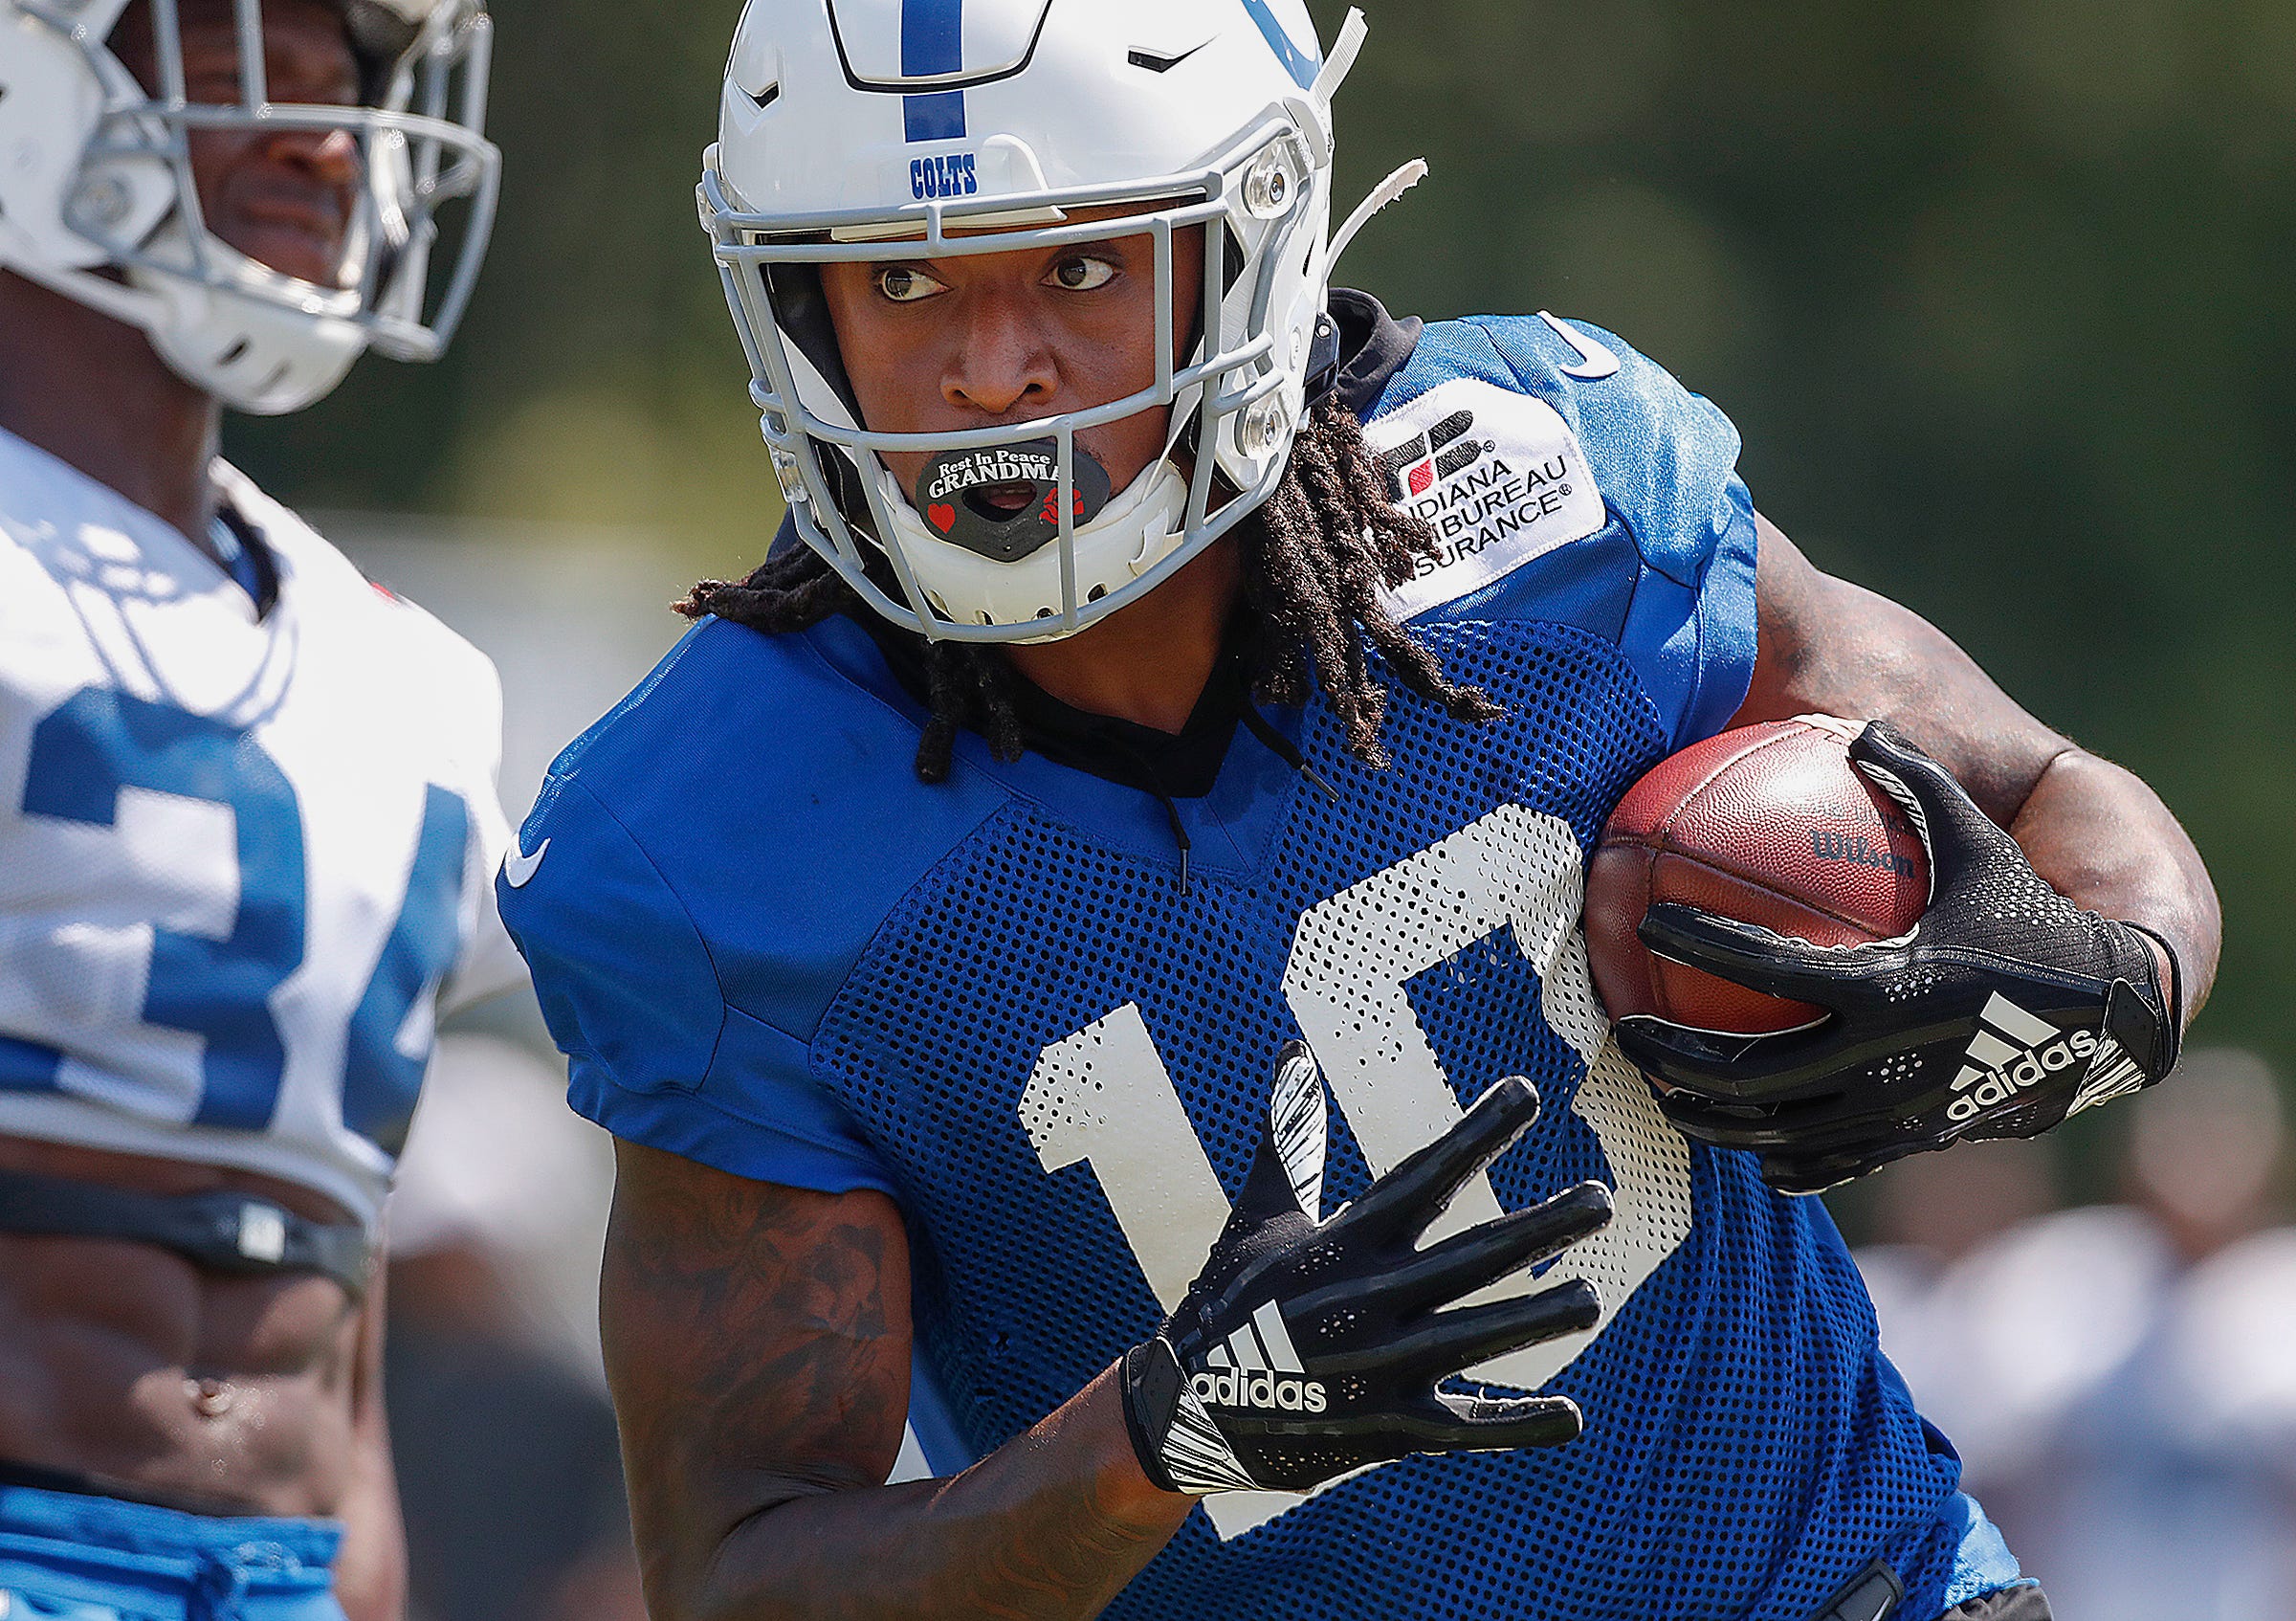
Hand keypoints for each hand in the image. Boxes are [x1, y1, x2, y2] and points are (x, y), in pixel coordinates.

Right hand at [1120, 1044, 1611, 1494]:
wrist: (1187, 1405)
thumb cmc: (1231, 1297)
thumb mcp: (1258, 1214)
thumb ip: (1288, 1135)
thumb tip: (1290, 1051)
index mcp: (1342, 1241)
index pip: (1421, 1177)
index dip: (1475, 1134)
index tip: (1526, 1092)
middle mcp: (1365, 1299)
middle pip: (1468, 1258)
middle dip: (1539, 1230)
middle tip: (1603, 1201)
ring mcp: (1377, 1367)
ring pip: (1472, 1338)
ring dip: (1535, 1318)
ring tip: (1593, 1298)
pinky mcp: (1385, 1427)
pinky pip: (1461, 1428)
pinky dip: (1516, 1426)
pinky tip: (1572, 1418)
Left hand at [1614, 720, 2180, 1193]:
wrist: (2117, 1017)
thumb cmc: (2038, 920)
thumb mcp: (1983, 846)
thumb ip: (1919, 785)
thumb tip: (1863, 725)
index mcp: (1889, 983)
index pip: (1764, 968)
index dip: (1696, 943)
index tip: (1645, 921)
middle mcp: (1884, 1059)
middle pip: (1746, 1073)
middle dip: (1671, 1057)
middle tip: (1622, 1028)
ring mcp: (1895, 1112)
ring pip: (1774, 1131)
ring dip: (1708, 1116)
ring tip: (1662, 1091)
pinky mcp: (1912, 1142)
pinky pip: (1828, 1161)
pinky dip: (1779, 1156)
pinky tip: (1741, 1143)